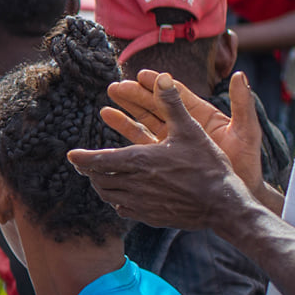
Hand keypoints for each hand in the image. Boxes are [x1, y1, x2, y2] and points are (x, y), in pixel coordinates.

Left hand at [67, 72, 250, 229]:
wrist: (224, 205)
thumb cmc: (208, 165)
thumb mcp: (191, 130)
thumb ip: (173, 104)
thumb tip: (162, 76)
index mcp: (139, 160)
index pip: (98, 160)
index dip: (82, 158)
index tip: (71, 155)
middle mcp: (134, 183)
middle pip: (99, 179)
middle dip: (91, 171)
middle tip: (86, 165)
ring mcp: (141, 203)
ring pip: (109, 195)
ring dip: (102, 186)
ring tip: (102, 178)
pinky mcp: (150, 217)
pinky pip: (124, 210)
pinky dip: (118, 202)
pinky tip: (123, 196)